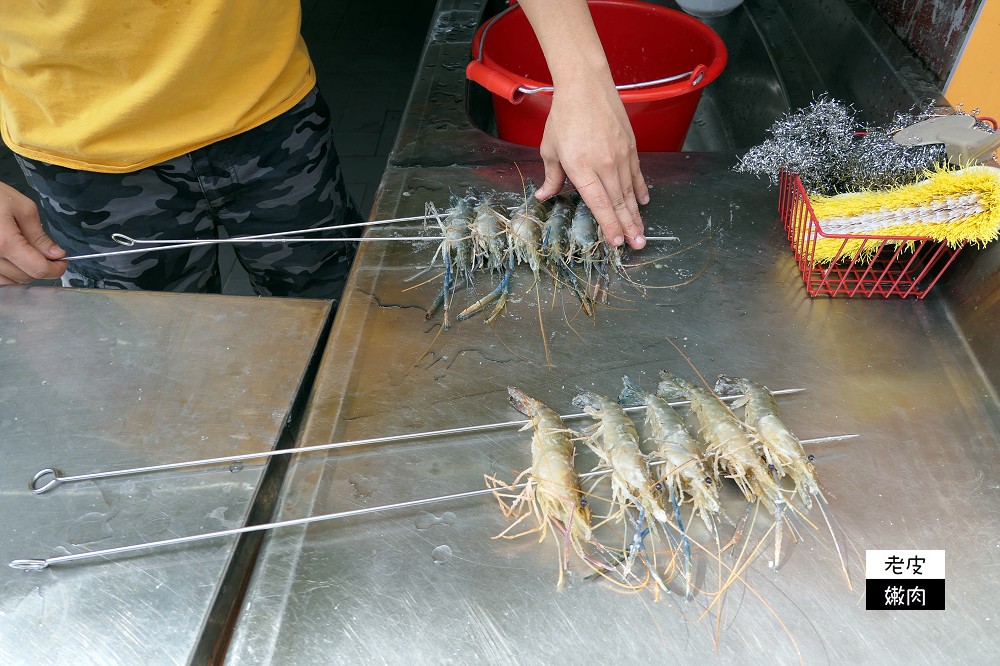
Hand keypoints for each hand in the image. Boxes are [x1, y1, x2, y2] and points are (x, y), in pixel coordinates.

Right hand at [0, 181, 65, 284]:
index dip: (56, 269)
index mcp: (5, 243)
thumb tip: (56, 255)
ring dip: (24, 272)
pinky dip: (9, 273)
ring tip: (27, 253)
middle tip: (47, 253)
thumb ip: (39, 235)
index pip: (38, 269)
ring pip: (11, 282)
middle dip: (41, 268)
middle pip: (25, 277)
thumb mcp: (23, 208)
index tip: (63, 262)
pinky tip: (13, 259)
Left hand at [517, 0, 648, 249]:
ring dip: (636, 214)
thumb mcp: (550, 148)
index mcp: (581, 167)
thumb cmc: (564, 116)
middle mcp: (604, 164)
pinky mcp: (630, 146)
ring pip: (630, 191)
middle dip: (628, 227)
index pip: (598, 203)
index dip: (608, 224)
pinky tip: (643, 203)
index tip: (616, 241)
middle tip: (637, 246)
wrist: (586, 85)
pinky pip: (637, 174)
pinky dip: (641, 189)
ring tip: (641, 233)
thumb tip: (544, 196)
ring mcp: (620, 155)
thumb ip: (552, 176)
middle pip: (619, 202)